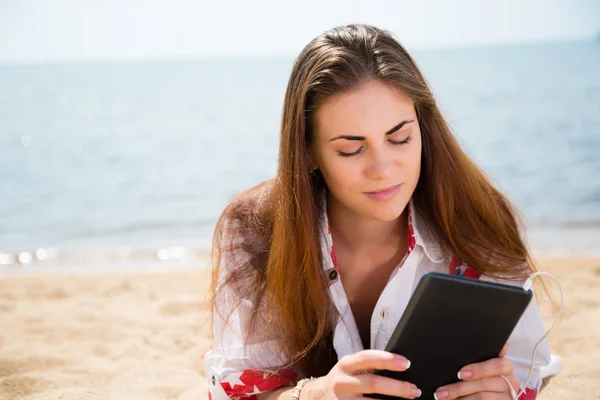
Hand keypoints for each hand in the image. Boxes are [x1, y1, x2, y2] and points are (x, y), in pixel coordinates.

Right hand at [302, 349, 421, 399]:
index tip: (406, 363)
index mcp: (346, 365)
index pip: (367, 358)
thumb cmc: (343, 381)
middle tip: (415, 390)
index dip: (387, 359)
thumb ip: (369, 367)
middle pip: (373, 383)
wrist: (317, 398)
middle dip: (397, 387)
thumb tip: (400, 368)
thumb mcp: (350, 368)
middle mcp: (342, 382)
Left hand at [434, 344, 520, 399]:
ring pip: (483, 398)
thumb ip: (481, 355)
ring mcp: (508, 396)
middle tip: (442, 392)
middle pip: (484, 384)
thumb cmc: (485, 374)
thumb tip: (497, 345)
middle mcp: (510, 381)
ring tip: (444, 398)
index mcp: (505, 366)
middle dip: (460, 387)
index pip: (497, 365)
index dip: (478, 369)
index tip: (461, 373)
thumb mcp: (484, 362)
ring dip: (460, 398)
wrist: (494, 394)